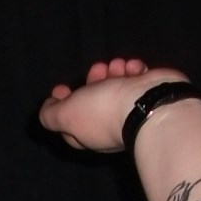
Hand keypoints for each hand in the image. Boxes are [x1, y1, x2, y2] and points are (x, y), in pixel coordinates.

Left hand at [38, 57, 187, 153]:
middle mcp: (111, 126)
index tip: (60, 89)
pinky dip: (135, 71)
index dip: (62, 107)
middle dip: (92, 81)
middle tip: (96, 70)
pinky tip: (136, 69)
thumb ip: (51, 115)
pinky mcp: (151, 97)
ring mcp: (133, 112)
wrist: (150, 104)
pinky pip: (138, 81)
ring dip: (114, 72)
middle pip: (94, 102)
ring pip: (117, 87)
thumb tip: (48, 108)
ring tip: (118, 66)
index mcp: (90, 134)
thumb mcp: (66, 115)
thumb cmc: (105, 111)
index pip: (71, 126)